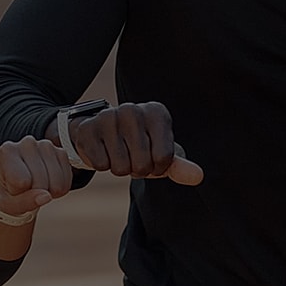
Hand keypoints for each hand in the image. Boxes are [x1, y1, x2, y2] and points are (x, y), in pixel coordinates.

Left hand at [0, 136, 74, 217]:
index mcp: (8, 151)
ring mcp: (46, 145)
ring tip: (37, 185)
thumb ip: (24, 202)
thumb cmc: (10, 191)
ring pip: (56, 182)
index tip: (14, 188)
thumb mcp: (9, 203)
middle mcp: (27, 143)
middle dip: (36, 193)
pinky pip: (67, 180)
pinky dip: (60, 187)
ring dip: (49, 191)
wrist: (18, 182)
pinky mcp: (61, 152)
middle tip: (27, 188)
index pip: (22, 181)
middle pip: (40, 183)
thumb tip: (47, 196)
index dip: (20, 192)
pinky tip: (48, 182)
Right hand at [55, 102, 203, 184]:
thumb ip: (179, 165)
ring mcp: (108, 117)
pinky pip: (100, 165)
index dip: (157, 168)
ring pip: (119, 168)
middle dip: (136, 170)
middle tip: (131, 156)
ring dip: (119, 169)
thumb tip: (198, 176)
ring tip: (117, 153)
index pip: (164, 159)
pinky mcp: (87, 128)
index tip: (150, 156)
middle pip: (141, 166)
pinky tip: (102, 150)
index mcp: (157, 113)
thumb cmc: (138, 145)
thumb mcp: (161, 154)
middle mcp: (133, 110)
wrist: (101, 132)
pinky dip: (101, 164)